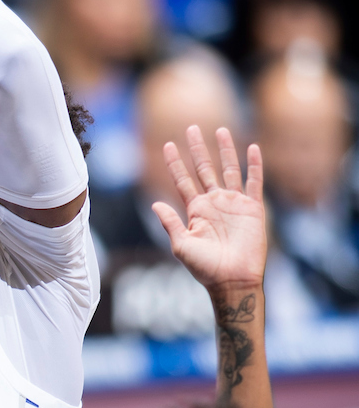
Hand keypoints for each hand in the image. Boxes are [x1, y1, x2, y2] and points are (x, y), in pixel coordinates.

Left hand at [152, 126, 266, 292]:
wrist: (232, 280)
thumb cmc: (205, 267)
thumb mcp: (181, 245)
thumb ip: (169, 223)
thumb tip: (154, 203)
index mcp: (195, 210)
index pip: (182, 180)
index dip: (174, 163)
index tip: (167, 145)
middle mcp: (213, 203)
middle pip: (204, 168)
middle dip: (197, 149)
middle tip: (191, 127)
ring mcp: (233, 204)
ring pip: (228, 170)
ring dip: (225, 150)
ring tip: (221, 130)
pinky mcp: (253, 208)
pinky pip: (254, 182)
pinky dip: (254, 165)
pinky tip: (252, 148)